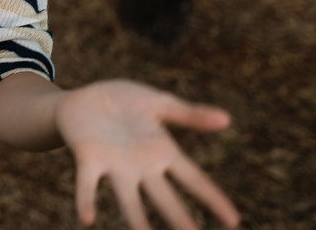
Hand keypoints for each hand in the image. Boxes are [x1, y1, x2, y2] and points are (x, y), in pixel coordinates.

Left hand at [55, 80, 239, 229]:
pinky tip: (86, 219)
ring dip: (135, 219)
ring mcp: (114, 165)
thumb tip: (227, 119)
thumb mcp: (158, 103)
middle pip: (163, 197)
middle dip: (178, 218)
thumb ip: (189, 114)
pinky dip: (86, 199)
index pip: (193, 178)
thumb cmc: (123, 102)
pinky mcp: (87, 159)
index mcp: (162, 151)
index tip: (234, 221)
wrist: (81, 98)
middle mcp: (141, 166)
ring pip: (128, 198)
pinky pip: (87, 183)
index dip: (212, 197)